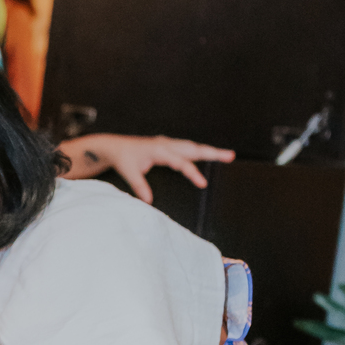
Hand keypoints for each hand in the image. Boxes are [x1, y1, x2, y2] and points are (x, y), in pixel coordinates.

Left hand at [73, 134, 234, 202]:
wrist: (114, 146)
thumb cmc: (122, 158)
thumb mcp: (129, 172)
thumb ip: (139, 185)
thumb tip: (148, 201)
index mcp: (158, 149)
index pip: (180, 162)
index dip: (192, 172)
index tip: (203, 184)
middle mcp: (166, 144)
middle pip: (193, 148)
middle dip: (212, 152)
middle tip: (230, 156)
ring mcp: (168, 143)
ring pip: (192, 146)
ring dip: (209, 151)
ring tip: (227, 155)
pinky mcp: (167, 145)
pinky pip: (186, 148)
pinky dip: (199, 151)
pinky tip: (209, 155)